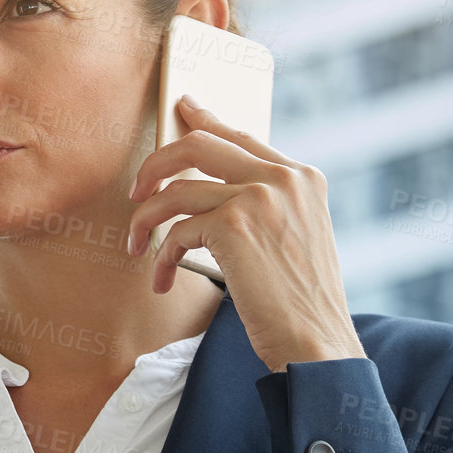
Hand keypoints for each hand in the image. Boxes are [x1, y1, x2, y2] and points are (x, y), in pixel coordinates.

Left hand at [126, 94, 366, 373]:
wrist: (317, 344)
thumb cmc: (300, 301)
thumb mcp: (294, 236)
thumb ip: (265, 202)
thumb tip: (208, 184)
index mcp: (303, 178)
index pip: (241, 135)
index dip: (205, 120)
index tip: (182, 108)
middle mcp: (284, 179)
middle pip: (198, 144)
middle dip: (155, 163)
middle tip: (136, 189)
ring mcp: (258, 198)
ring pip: (174, 192)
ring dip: (144, 221)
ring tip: (135, 245)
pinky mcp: (232, 226)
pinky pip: (175, 232)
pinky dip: (161, 257)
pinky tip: (162, 279)